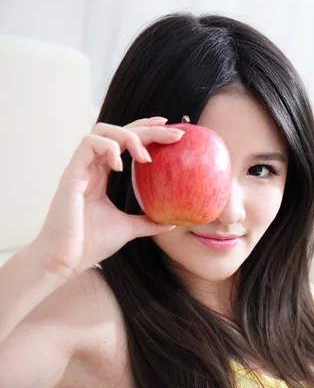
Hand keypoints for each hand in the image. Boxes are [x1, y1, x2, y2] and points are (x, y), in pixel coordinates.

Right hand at [34, 117, 183, 279]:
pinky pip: (88, 144)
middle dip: (147, 128)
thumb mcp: (129, 229)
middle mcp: (91, 166)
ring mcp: (80, 168)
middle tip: (173, 132)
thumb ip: (149, 221)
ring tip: (145, 156)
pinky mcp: (71, 174)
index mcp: (102, 174)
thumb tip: (174, 222)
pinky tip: (121, 166)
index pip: (124, 141)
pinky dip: (108, 148)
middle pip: (118, 131)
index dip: (146, 130)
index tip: (169, 127)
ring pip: (101, 131)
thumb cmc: (90, 244)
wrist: (65, 260)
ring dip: (128, 136)